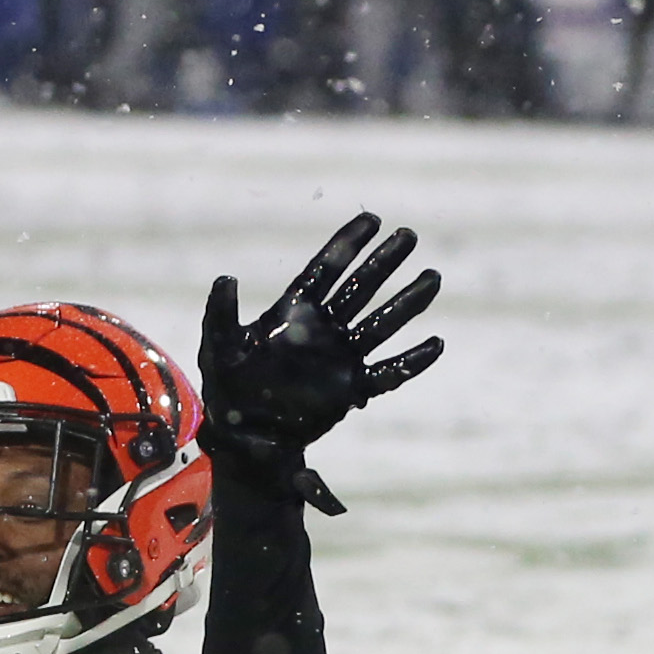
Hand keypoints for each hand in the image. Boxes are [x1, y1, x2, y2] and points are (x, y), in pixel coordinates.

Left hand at [199, 213, 444, 514]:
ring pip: (380, 324)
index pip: (326, 270)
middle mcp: (323, 329)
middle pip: (360, 288)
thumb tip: (226, 278)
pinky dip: (411, 361)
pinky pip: (388, 373)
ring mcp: (340, 357)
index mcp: (293, 312)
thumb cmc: (228, 386)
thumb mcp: (218, 348)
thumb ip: (221, 314)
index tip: (373, 219)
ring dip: (406, 303)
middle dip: (384, 262)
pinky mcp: (351, 389)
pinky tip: (436, 344)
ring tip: (432, 278)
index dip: (347, 244)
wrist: (244, 434)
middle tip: (410, 236)